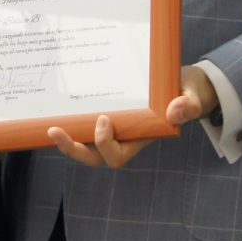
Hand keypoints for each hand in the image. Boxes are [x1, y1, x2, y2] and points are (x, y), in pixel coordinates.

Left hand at [51, 65, 213, 167]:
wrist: (184, 84)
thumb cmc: (187, 93)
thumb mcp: (192, 97)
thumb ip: (187, 105)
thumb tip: (175, 111)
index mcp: (140, 140)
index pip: (115, 156)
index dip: (104, 144)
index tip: (104, 119)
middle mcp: (123, 139)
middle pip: (92, 157)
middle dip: (72, 149)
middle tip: (55, 131)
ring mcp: (113, 130)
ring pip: (84, 144)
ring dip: (66, 139)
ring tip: (49, 126)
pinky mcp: (106, 116)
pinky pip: (84, 125)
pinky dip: (71, 121)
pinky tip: (57, 107)